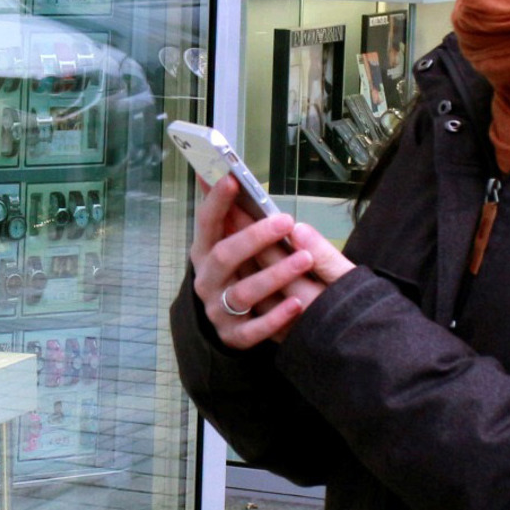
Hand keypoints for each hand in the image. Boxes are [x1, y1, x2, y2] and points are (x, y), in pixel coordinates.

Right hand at [189, 176, 353, 350]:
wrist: (228, 324)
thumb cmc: (238, 273)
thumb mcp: (231, 245)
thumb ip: (232, 217)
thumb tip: (225, 173)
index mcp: (204, 254)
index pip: (206, 223)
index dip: (216, 202)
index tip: (233, 179)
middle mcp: (206, 281)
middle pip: (224, 256)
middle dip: (254, 238)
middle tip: (286, 220)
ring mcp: (218, 310)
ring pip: (244, 293)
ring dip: (275, 275)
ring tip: (305, 259)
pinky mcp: (234, 336)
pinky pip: (254, 331)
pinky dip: (276, 318)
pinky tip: (298, 304)